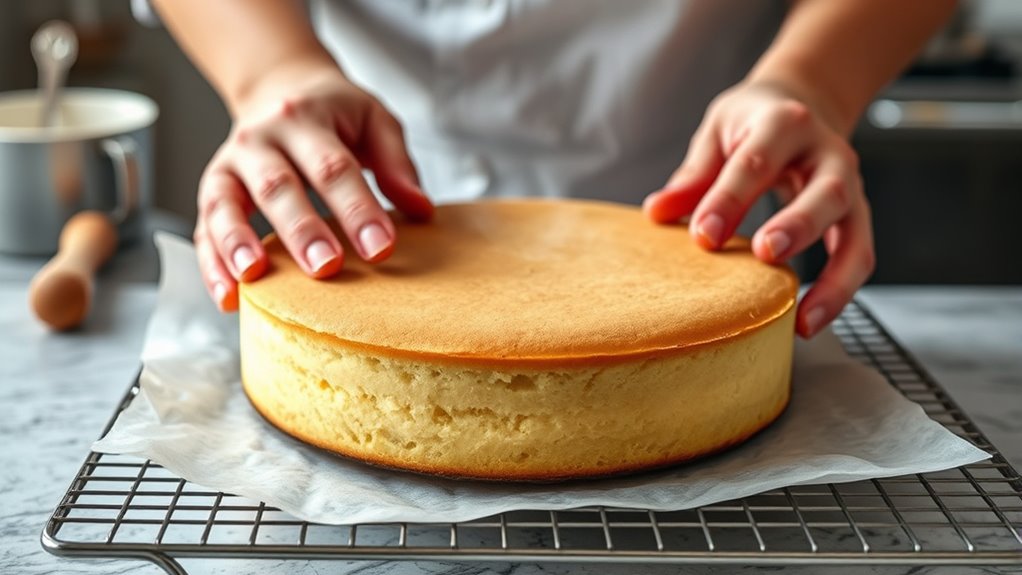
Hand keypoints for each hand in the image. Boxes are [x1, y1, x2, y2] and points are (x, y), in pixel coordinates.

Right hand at [193, 62, 432, 310]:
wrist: (278, 85)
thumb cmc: (333, 112)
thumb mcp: (373, 118)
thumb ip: (396, 162)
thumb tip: (420, 209)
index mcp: (306, 120)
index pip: (334, 167)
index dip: (357, 209)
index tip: (380, 248)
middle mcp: (261, 139)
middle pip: (278, 186)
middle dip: (301, 229)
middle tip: (326, 267)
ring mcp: (230, 165)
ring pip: (226, 204)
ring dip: (239, 243)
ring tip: (255, 278)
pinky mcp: (212, 190)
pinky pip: (204, 228)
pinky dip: (212, 265)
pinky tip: (229, 296)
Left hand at [644, 81, 874, 337]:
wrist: (805, 103)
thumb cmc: (754, 122)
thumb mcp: (718, 131)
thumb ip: (693, 174)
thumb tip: (658, 212)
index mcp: (785, 124)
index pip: (757, 161)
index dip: (730, 199)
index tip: (703, 234)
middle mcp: (828, 154)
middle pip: (825, 192)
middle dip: (797, 225)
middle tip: (765, 254)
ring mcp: (851, 186)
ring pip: (856, 235)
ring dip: (833, 279)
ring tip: (802, 319)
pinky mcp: (856, 216)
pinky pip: (858, 258)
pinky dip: (838, 293)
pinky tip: (807, 322)